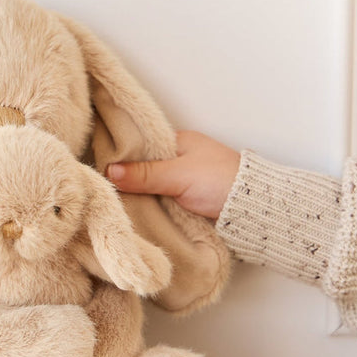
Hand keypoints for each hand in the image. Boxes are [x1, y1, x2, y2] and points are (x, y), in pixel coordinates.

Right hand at [106, 130, 239, 219]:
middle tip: (105, 191)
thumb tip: (110, 170)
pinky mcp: (190, 202)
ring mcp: (186, 180)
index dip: (122, 156)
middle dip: (129, 180)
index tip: (102, 168)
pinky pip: (163, 203)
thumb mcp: (177, 176)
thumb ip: (144, 174)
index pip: (142, 146)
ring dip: (141, 197)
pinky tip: (138, 215)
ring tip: (115, 205)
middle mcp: (181, 158)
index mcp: (179, 142)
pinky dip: (153, 208)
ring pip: (153, 187)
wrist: (254, 209)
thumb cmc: (220, 182)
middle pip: (145, 169)